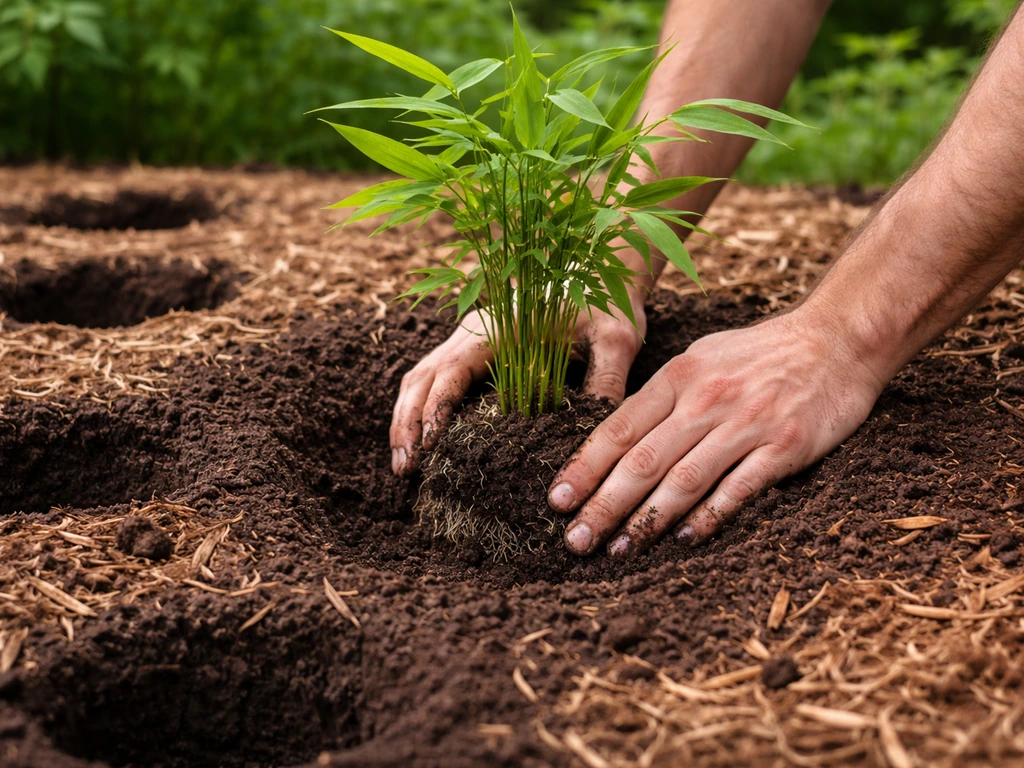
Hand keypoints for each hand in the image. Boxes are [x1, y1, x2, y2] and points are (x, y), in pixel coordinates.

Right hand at [390, 290, 647, 476]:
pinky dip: (420, 411)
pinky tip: (423, 444)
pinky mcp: (472, 350)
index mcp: (499, 326)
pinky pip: (434, 380)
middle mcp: (473, 331)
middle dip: (407, 424)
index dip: (435, 408)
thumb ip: (608, 379)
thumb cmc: (606, 302)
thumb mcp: (617, 338)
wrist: (599, 272)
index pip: (452, 370)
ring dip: (406, 420)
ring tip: (405, 466)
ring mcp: (468, 339)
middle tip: (405, 470)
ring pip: (419, 379)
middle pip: (421, 377)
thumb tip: (601, 430)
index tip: (428, 447)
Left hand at [547, 307, 886, 556]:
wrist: (837, 340)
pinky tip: (682, 539)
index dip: (584, 468)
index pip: (619, 429)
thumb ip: (663, 396)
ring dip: (646, 520)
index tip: (557, 500)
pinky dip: (708, 517)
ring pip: (683, 481)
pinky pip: (738, 489)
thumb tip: (617, 438)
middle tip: (575, 540)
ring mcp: (746, 424)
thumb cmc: (760, 354)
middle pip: (642, 461)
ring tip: (618, 549)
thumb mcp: (702, 357)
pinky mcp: (784, 447)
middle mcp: (706, 400)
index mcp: (679, 376)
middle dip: (603, 505)